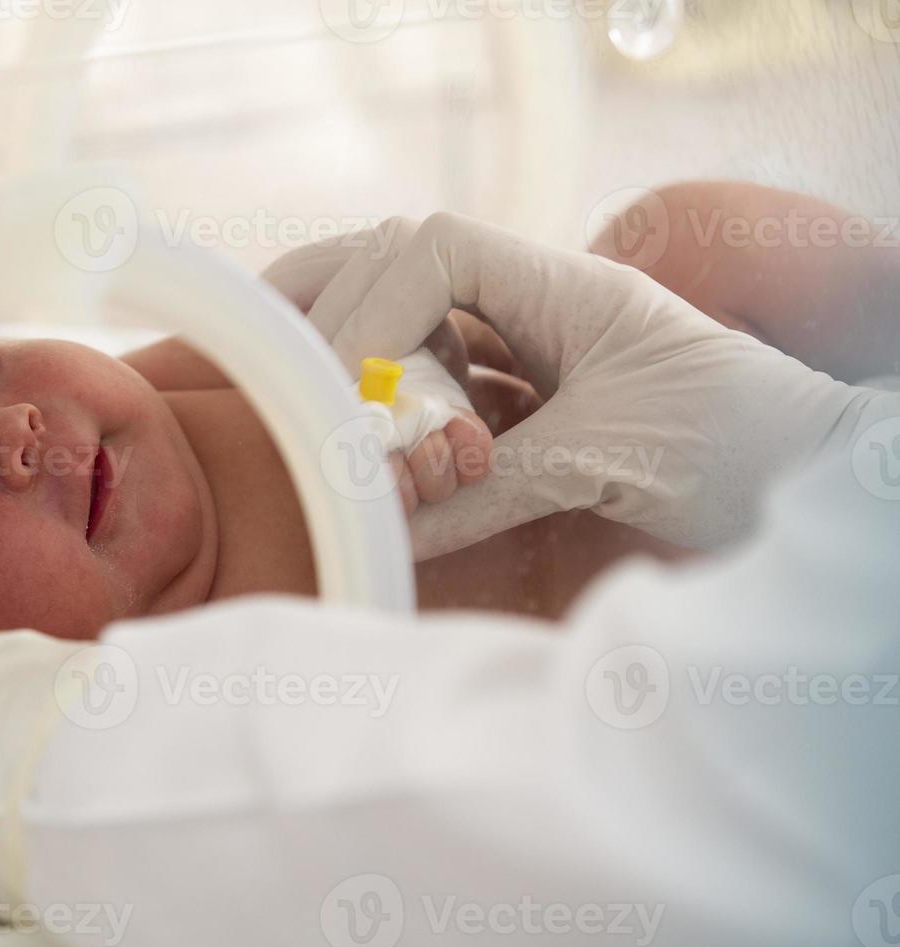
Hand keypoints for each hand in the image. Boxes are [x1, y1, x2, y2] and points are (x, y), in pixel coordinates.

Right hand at [289, 212, 880, 556]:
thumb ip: (493, 489)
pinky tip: (373, 446)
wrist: (818, 480)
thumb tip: (386, 526)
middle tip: (297, 396)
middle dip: (338, 323)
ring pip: (410, 316)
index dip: (368, 310)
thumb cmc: (748, 446)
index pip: (431, 250)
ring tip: (313, 407)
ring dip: (356, 353)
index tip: (343, 393)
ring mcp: (532, 348)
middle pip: (398, 265)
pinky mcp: (530, 401)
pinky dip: (394, 406)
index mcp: (566, 286)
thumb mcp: (614, 460)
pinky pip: (440, 381)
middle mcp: (539, 303)